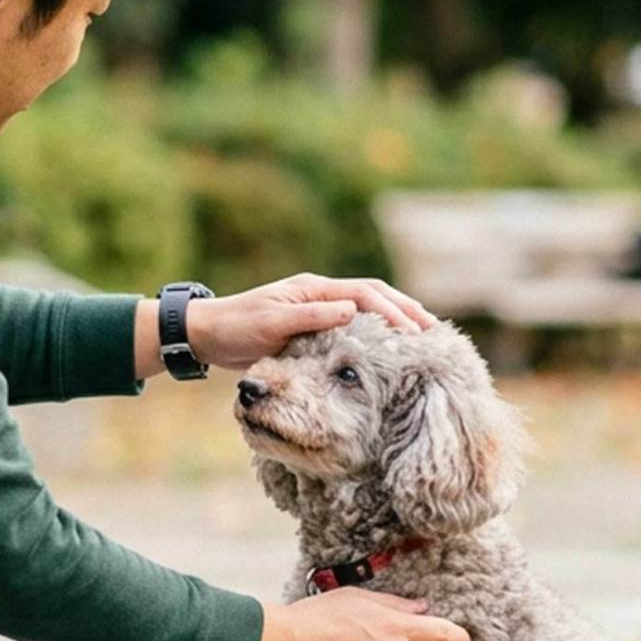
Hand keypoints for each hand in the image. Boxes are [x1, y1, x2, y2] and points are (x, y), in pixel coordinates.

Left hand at [190, 273, 437, 370]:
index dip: (392, 310)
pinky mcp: (311, 329)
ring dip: (394, 320)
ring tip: (421, 338)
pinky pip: (352, 328)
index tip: (414, 330)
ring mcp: (317, 310)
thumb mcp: (272, 321)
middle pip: (374, 296)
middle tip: (433, 331)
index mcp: (314, 288)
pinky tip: (386, 352)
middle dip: (404, 310)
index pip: (365, 294)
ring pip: (366, 310)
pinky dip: (373, 335)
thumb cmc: (236, 326)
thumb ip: (310, 316)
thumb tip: (352, 311)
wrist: (208, 335)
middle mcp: (320, 295)